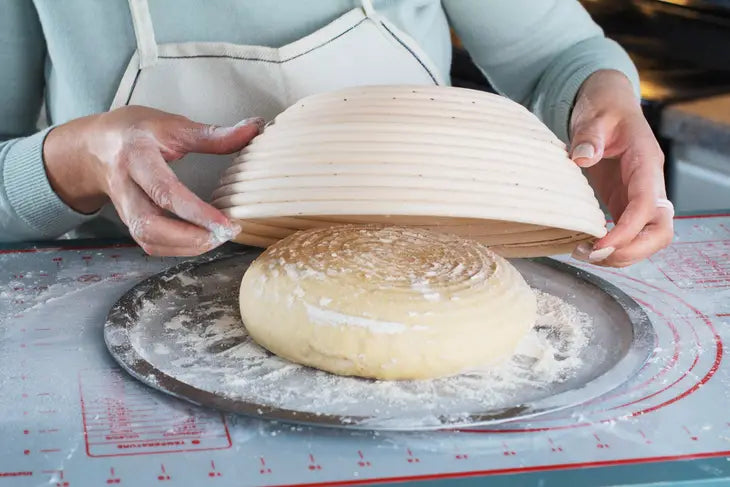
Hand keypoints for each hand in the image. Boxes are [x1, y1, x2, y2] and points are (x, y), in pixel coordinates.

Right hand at [44, 106, 262, 255]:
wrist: (95, 145)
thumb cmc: (137, 132)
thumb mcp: (173, 125)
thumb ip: (213, 134)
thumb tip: (254, 128)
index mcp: (137, 156)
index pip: (165, 191)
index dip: (197, 212)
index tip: (228, 223)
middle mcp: (126, 186)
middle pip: (149, 224)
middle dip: (190, 238)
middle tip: (226, 234)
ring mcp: (125, 208)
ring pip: (148, 239)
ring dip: (186, 247)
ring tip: (219, 239)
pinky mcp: (130, 222)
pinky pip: (150, 244)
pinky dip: (178, 249)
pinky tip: (203, 241)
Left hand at [568, 70, 673, 266]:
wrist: (607, 105)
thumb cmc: (604, 109)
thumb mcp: (595, 115)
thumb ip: (589, 135)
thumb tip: (582, 157)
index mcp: (646, 163)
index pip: (647, 206)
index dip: (627, 230)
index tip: (600, 244)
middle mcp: (649, 184)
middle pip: (660, 231)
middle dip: (631, 251)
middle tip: (594, 255)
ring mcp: (639, 196)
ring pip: (648, 238)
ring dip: (621, 254)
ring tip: (585, 254)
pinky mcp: (625, 204)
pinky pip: (630, 234)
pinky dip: (613, 248)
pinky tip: (587, 247)